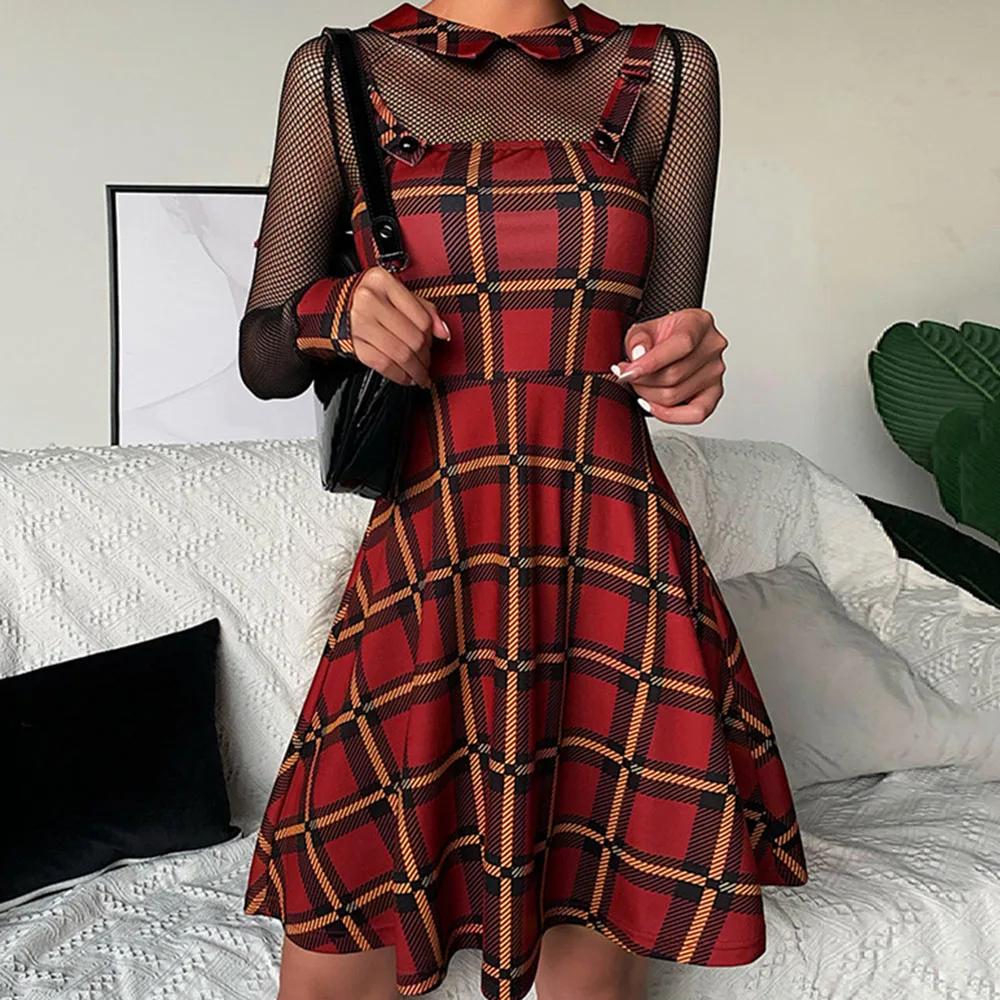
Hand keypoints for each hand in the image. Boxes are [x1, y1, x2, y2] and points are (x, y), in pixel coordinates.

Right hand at [349, 267, 449, 387]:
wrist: (330, 307)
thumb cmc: (367, 300)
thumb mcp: (394, 293)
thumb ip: (422, 308)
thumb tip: (443, 331)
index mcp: (383, 282)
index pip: (421, 316)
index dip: (432, 336)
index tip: (435, 345)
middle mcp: (369, 300)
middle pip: (413, 338)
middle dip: (425, 357)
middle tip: (427, 364)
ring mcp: (359, 323)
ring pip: (401, 354)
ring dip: (416, 370)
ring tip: (420, 375)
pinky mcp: (354, 344)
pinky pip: (384, 365)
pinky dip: (400, 376)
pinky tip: (406, 378)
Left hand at [612, 308, 727, 423]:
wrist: (671, 341)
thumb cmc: (660, 335)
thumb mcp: (643, 329)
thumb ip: (638, 339)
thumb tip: (638, 355)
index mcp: (699, 323)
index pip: (682, 344)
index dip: (651, 362)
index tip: (627, 372)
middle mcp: (712, 347)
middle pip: (674, 375)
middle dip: (642, 381)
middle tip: (626, 376)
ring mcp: (715, 372)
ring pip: (676, 396)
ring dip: (648, 396)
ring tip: (638, 385)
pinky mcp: (714, 393)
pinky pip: (695, 414)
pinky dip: (669, 415)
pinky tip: (652, 405)